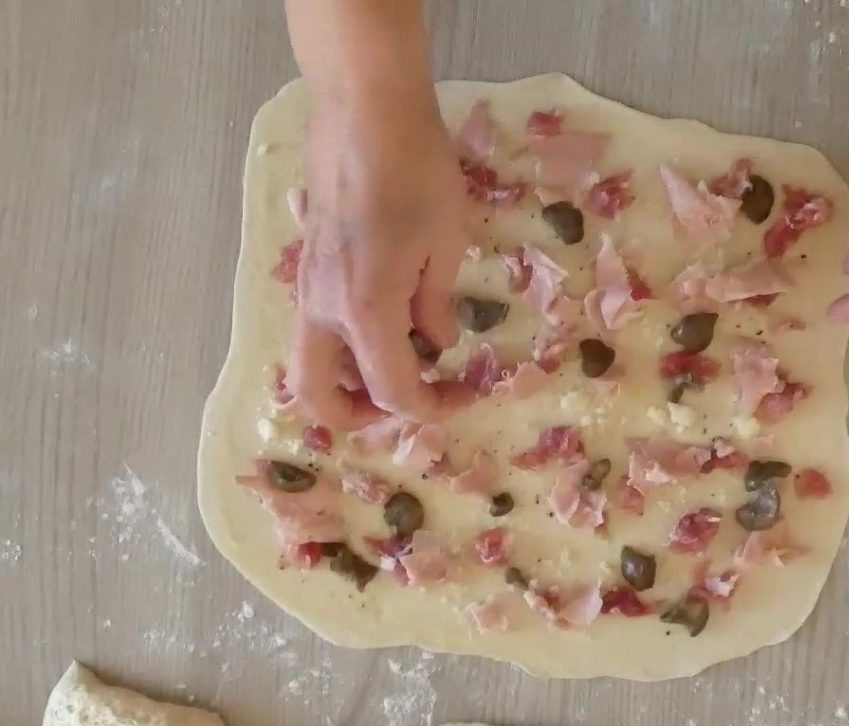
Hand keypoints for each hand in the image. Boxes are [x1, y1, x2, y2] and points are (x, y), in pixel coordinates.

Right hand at [298, 85, 470, 421]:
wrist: (364, 109)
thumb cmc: (417, 171)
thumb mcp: (446, 246)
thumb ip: (437, 307)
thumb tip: (436, 344)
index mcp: (366, 313)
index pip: (394, 392)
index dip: (433, 407)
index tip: (466, 393)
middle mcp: (325, 312)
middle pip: (320, 399)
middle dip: (363, 416)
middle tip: (410, 398)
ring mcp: (308, 290)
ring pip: (311, 367)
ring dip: (351, 384)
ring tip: (402, 361)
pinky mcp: (307, 270)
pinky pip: (316, 332)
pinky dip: (345, 349)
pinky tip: (385, 323)